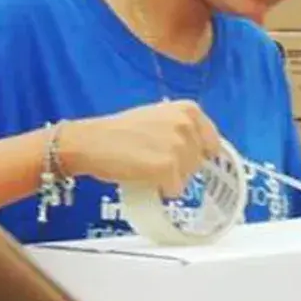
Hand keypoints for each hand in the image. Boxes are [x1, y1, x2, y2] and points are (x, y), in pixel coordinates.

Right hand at [59, 100, 222, 197]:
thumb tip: (202, 149)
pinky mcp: (167, 167)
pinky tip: (144, 178)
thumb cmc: (119, 132)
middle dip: (181, 167)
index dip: (200, 155)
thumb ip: (181, 128)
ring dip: (170, 179)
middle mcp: (187, 125)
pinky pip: (175, 189)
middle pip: (198, 162)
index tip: (187, 160)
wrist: (89, 142)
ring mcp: (178, 146)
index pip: (211, 141)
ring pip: (188, 177)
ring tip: (146, 167)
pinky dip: (162, 190)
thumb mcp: (157, 117)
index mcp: (188, 110)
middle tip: (154, 161)